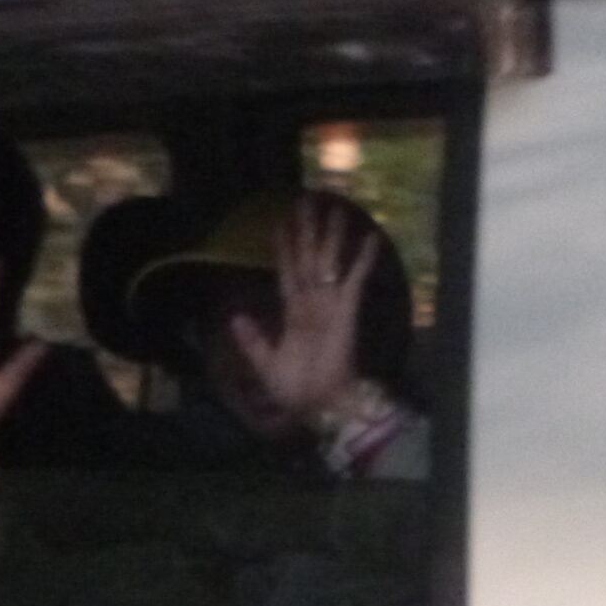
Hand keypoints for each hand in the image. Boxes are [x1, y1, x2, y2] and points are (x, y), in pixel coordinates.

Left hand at [226, 198, 379, 424]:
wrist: (321, 406)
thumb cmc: (297, 389)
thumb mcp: (265, 363)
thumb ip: (252, 340)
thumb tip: (234, 315)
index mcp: (293, 313)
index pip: (288, 271)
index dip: (284, 248)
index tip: (280, 222)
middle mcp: (312, 303)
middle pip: (309, 258)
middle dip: (307, 230)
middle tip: (307, 200)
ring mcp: (330, 305)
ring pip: (329, 262)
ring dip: (332, 236)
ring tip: (336, 208)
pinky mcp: (346, 312)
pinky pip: (354, 281)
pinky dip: (362, 260)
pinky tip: (370, 237)